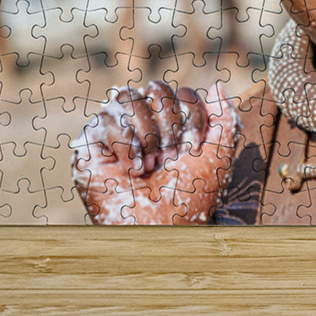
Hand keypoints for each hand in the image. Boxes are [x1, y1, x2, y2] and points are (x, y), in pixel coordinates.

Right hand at [71, 80, 239, 224]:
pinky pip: (103, 118)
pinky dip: (123, 144)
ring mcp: (116, 129)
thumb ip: (225, 120)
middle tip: (169, 158)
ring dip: (147, 134)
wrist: (159, 229)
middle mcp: (144, 122)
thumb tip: (216, 86)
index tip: (192, 150)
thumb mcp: (218, 158)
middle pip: (156, 88)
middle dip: (169, 125)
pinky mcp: (90, 143)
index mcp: (173, 123)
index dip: (193, 118)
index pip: (184, 93)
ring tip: (150, 165)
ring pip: (127, 96)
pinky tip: (132, 169)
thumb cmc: (188, 197)